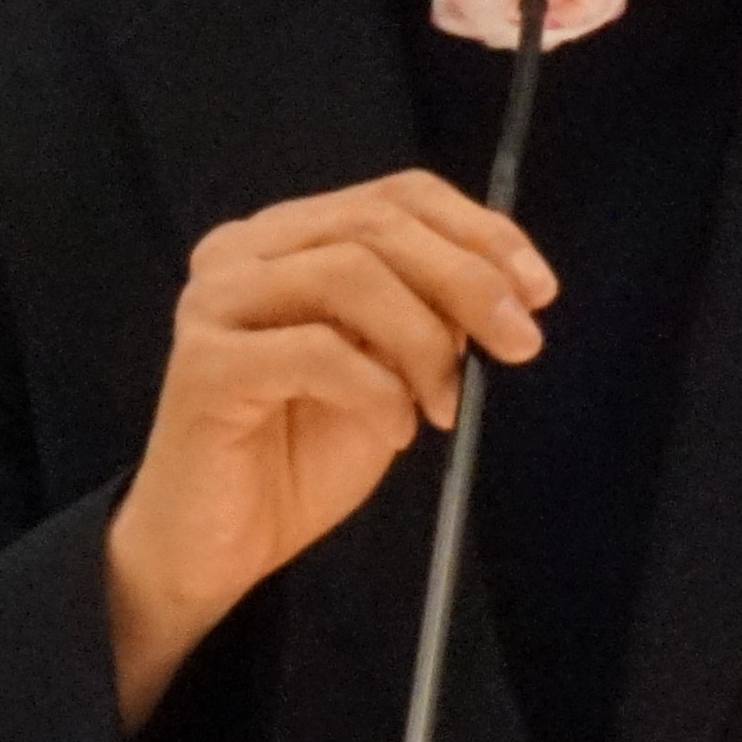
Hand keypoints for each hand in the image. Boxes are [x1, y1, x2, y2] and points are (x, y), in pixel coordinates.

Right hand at [102, 172, 551, 721]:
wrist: (216, 547)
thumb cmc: (300, 458)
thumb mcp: (389, 373)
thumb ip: (427, 319)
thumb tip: (504, 290)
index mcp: (289, 237)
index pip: (396, 195)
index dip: (478, 230)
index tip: (537, 289)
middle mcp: (242, 250)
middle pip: (375, 224)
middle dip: (465, 279)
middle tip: (519, 342)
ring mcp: (215, 301)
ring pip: (346, 273)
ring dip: (421, 339)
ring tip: (443, 405)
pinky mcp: (203, 364)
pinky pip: (315, 351)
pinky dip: (376, 390)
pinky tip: (395, 430)